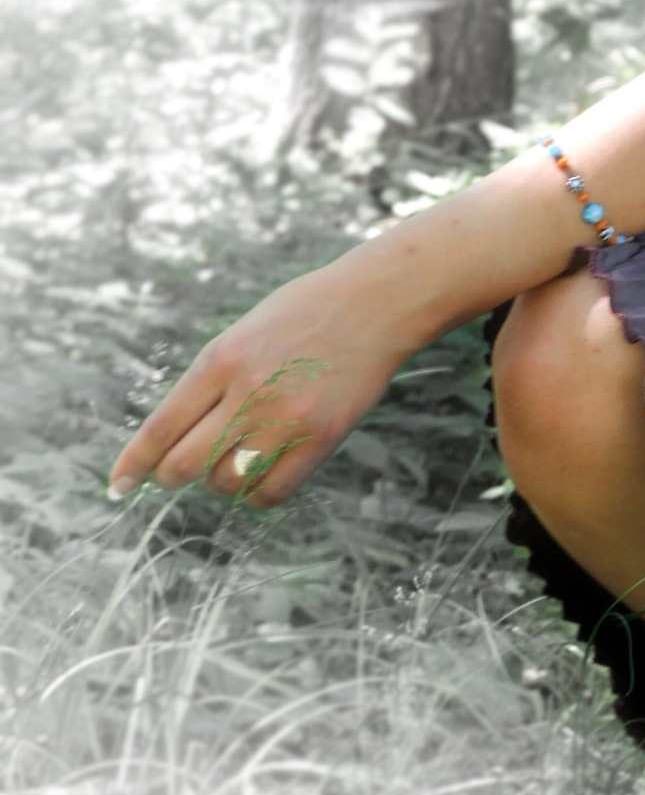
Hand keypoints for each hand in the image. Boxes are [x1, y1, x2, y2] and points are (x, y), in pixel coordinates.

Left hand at [105, 254, 415, 509]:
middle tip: (181, 470)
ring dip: (221, 480)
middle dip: (172, 475)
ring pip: (225, 484)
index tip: (119, 485)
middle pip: (184, 465)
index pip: (161, 427)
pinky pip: (270, 492)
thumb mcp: (245, 331)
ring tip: (238, 455)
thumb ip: (211, 380)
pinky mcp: (320, 438)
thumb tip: (176, 436)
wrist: (376, 301)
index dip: (134, 463)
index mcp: (222, 358)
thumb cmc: (307, 311)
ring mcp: (286, 418)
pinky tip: (265, 471)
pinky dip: (258, 492)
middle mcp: (248, 392)